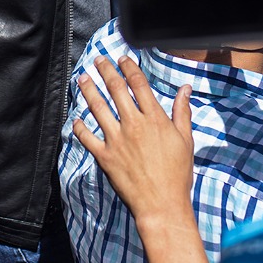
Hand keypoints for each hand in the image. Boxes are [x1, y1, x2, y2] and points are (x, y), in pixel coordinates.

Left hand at [72, 56, 193, 223]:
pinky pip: (88, 138)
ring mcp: (116, 140)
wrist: (162, 204)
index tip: (122, 58)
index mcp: (154, 118)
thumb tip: (185, 89)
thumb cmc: (177, 174)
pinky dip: (80, 128)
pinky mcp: (105, 156)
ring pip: (98, 108)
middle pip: (116, 89)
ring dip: (89, 91)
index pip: (139, 84)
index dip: (129, 68)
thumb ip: (182, 112)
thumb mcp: (186, 140)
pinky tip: (76, 119)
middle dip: (105, 71)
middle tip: (98, 60)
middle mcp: (133, 124)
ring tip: (82, 78)